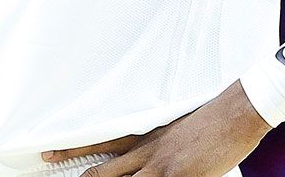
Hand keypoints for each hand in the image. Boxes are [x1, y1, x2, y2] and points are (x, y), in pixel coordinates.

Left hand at [42, 80, 273, 175]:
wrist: (235, 113)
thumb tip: (148, 153)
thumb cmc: (211, 118)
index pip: (100, 143)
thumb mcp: (176, 126)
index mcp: (145, 136)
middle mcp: (147, 152)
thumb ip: (158, 140)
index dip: (73, 151)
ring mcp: (161, 168)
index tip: (50, 154)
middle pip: (103, 171)